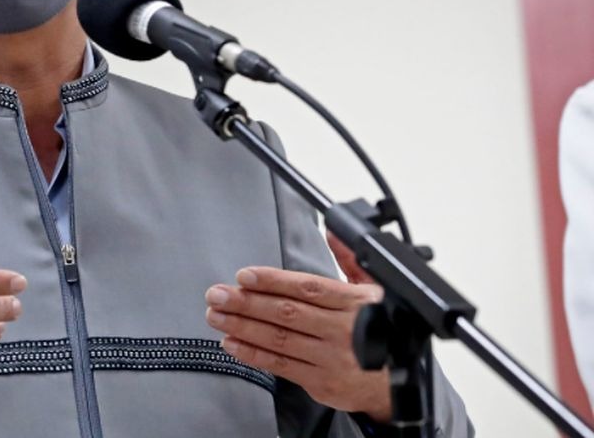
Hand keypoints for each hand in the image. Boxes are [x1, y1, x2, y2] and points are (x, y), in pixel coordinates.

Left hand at [204, 234, 391, 420]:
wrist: (397, 384)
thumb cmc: (381, 332)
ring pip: (279, 338)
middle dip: (246, 302)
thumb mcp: (373, 292)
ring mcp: (330, 358)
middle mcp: (341, 330)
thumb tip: (333, 230)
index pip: (307, 288)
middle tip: (216, 295)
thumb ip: (350, 260)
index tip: (244, 276)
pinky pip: (281, 365)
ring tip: (216, 316)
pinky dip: (254, 354)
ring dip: (243, 326)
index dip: (273, 281)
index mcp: (352, 303)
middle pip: (287, 313)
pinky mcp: (322, 382)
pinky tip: (232, 343)